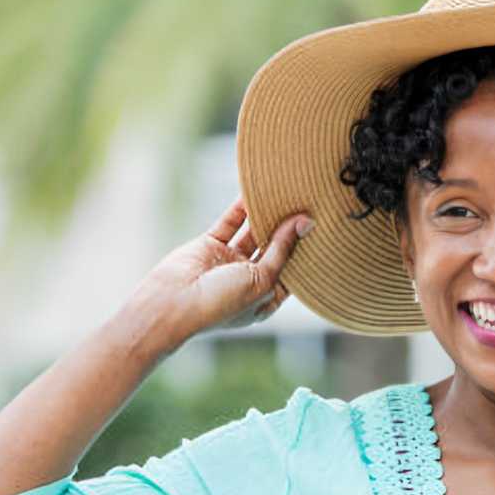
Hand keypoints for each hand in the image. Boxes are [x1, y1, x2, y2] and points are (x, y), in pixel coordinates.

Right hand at [127, 196, 313, 348]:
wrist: (171, 304)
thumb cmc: (221, 304)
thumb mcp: (262, 279)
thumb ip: (282, 250)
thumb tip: (305, 223)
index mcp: (265, 298)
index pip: (292, 271)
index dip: (305, 252)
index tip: (324, 229)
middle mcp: (248, 280)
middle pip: (274, 249)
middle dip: (288, 230)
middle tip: (309, 205)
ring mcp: (229, 262)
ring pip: (253, 233)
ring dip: (266, 215)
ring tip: (286, 193)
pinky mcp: (210, 245)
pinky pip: (230, 222)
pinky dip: (241, 207)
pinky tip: (255, 190)